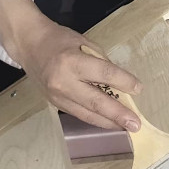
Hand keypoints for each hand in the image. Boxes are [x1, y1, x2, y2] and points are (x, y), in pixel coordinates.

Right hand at [0, 0, 141, 130]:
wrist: (29, 45)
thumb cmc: (60, 40)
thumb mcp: (84, 43)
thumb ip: (101, 62)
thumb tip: (120, 84)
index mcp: (72, 61)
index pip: (103, 73)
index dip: (123, 82)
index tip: (139, 89)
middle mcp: (63, 82)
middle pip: (95, 102)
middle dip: (117, 114)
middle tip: (135, 124)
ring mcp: (57, 96)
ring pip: (87, 114)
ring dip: (109, 122)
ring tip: (127, 128)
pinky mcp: (54, 104)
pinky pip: (79, 114)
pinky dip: (95, 119)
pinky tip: (109, 122)